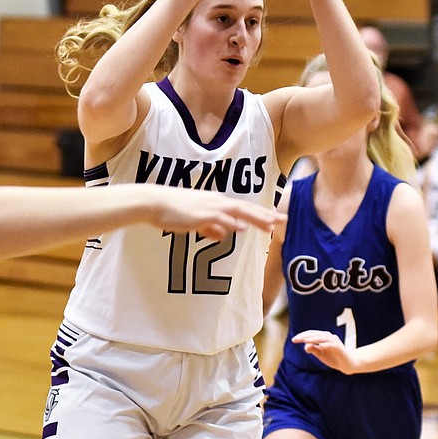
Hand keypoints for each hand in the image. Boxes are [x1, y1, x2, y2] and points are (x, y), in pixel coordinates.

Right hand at [153, 190, 284, 240]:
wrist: (153, 204)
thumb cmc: (171, 212)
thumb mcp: (194, 221)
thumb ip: (210, 228)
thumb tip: (223, 236)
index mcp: (215, 203)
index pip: (243, 208)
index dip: (260, 213)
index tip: (276, 218)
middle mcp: (215, 202)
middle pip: (246, 208)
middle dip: (266, 214)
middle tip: (284, 220)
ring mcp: (208, 207)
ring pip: (237, 211)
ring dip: (254, 218)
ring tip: (270, 225)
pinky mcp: (198, 214)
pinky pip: (218, 218)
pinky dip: (230, 222)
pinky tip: (241, 228)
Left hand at [291, 329, 356, 373]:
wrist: (348, 364)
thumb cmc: (334, 358)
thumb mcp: (320, 354)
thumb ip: (313, 349)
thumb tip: (305, 346)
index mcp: (324, 338)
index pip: (312, 334)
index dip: (302, 336)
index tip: (294, 340)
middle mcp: (329, 337)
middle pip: (316, 334)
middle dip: (305, 336)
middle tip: (296, 339)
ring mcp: (335, 342)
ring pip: (324, 337)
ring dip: (314, 338)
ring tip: (305, 340)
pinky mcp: (340, 348)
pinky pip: (333, 345)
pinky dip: (326, 344)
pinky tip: (320, 346)